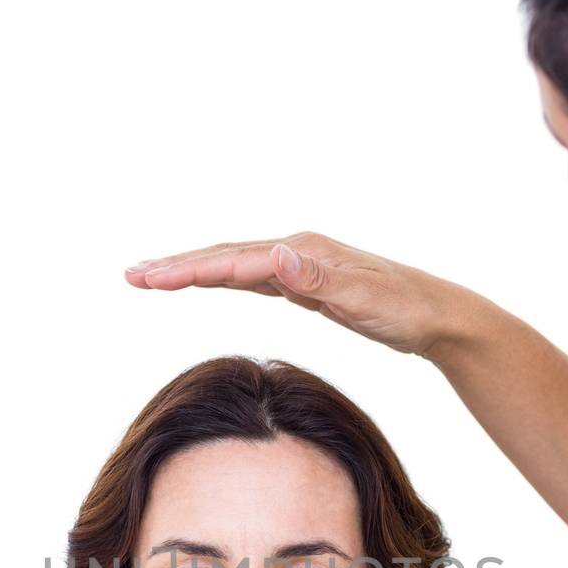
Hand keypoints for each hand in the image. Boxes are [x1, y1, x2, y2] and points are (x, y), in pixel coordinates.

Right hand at [124, 230, 484, 358]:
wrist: (436, 315)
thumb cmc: (403, 310)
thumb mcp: (361, 298)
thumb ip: (316, 280)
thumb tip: (275, 256)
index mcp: (302, 253)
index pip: (233, 262)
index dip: (188, 271)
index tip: (149, 279)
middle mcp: (295, 252)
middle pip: (223, 257)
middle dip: (176, 266)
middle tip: (130, 276)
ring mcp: (299, 265)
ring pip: (233, 265)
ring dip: (192, 270)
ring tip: (152, 278)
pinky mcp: (305, 284)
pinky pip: (251, 278)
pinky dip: (221, 278)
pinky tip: (206, 282)